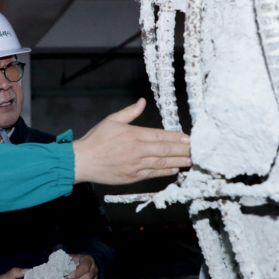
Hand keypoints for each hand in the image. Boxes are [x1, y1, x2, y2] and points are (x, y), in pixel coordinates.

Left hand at [61, 254, 97, 278]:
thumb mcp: (71, 257)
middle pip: (88, 278)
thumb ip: (65, 260)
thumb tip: (56, 266)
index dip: (77, 273)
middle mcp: (94, 270)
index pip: (85, 267)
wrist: (83, 264)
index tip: (67, 277)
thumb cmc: (75, 260)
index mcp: (88, 260)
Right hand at [72, 98, 190, 183]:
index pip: (160, 135)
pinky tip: (175, 170)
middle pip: (165, 150)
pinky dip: (165, 172)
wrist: (82, 161)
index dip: (176, 137)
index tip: (188, 138)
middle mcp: (137, 150)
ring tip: (191, 161)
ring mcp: (136, 165)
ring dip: (178, 162)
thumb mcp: (111, 120)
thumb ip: (129, 112)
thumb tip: (142, 102)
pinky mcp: (132, 177)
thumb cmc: (96, 140)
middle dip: (182, 150)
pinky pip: (153, 174)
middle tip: (196, 151)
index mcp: (133, 135)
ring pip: (162, 164)